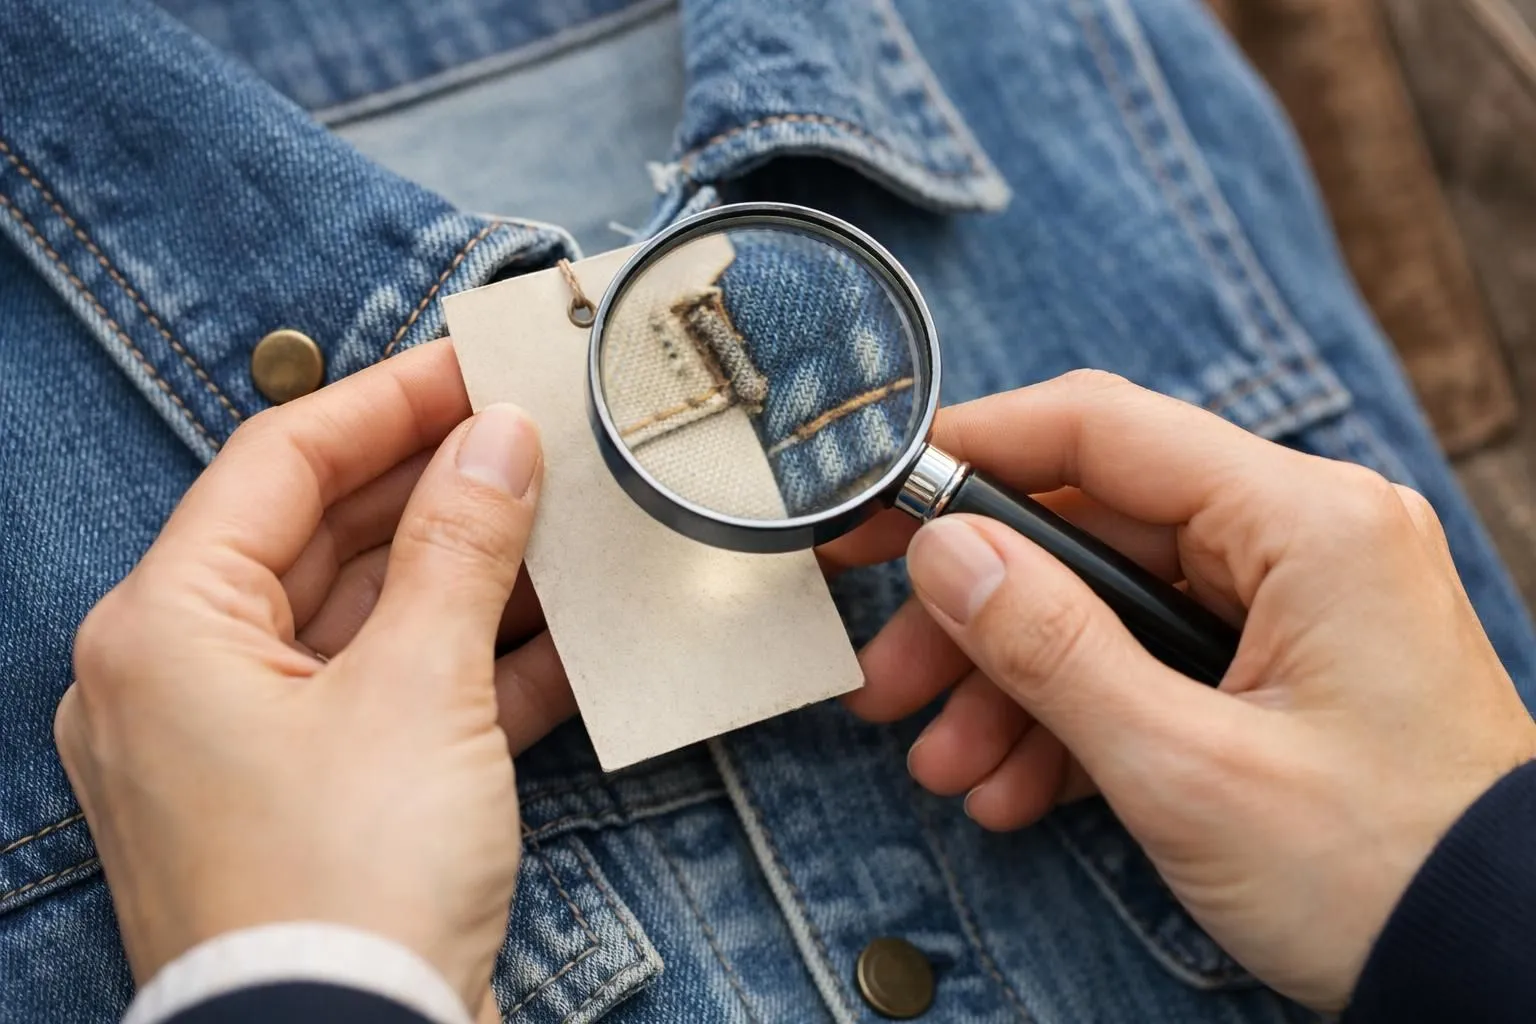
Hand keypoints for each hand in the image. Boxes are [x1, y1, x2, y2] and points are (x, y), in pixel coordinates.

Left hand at [54, 340, 574, 1015]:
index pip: (279, 462)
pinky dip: (469, 666)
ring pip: (367, 620)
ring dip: (466, 576)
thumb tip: (497, 442)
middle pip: (323, 537)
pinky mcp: (312, 803)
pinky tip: (561, 637)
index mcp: (167, 630)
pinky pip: (390, 699)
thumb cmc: (346, 889)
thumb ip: (461, 547)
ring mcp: (249, 748)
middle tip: (529, 438)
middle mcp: (187, 681)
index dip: (388, 401)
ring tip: (559, 524)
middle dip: (436, 487)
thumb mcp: (420, 688)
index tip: (474, 366)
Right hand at [833, 371, 1535, 1010]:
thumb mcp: (1185, 767)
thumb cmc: (1383, 875)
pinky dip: (1076, 720)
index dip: (968, 453)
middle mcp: (1302, 540)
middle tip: (887, 665)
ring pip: (1106, 608)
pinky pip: (1149, 664)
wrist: (1500, 982)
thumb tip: (944, 552)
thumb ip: (1051, 647)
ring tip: (944, 764)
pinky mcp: (1279, 669)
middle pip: (1088, 532)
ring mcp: (1292, 606)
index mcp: (1305, 522)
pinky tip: (1016, 788)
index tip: (874, 498)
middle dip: (977, 612)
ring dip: (1014, 684)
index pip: (1100, 432)